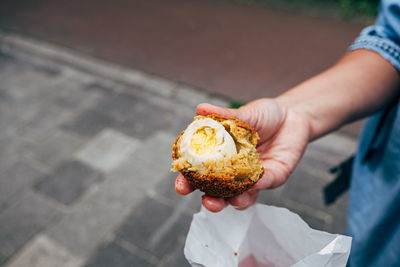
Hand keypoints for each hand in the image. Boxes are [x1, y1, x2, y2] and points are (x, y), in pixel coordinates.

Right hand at [175, 98, 310, 211]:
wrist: (293, 114)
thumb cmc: (263, 114)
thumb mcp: (243, 114)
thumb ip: (223, 116)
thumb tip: (200, 108)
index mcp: (220, 156)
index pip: (199, 173)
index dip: (188, 181)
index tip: (181, 186)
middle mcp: (234, 171)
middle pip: (218, 192)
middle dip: (211, 201)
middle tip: (208, 202)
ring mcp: (253, 178)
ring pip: (241, 197)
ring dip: (234, 202)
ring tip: (231, 202)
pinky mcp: (273, 178)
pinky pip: (264, 185)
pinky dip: (258, 186)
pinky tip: (255, 183)